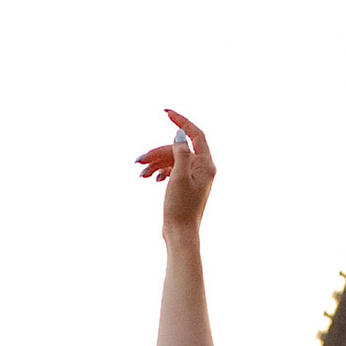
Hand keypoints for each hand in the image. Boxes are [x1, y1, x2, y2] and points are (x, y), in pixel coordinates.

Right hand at [134, 105, 215, 240]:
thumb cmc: (180, 208)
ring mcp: (194, 177)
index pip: (195, 134)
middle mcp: (202, 168)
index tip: (166, 112)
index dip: (181, 121)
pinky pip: (171, 170)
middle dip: (157, 152)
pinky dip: (159, 171)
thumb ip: (180, 153)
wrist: (180, 234)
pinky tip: (150, 178)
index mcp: (206, 164)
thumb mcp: (178, 177)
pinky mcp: (185, 185)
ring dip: (155, 163)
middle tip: (139, 162)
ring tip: (140, 174)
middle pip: (177, 149)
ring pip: (172, 159)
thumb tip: (180, 133)